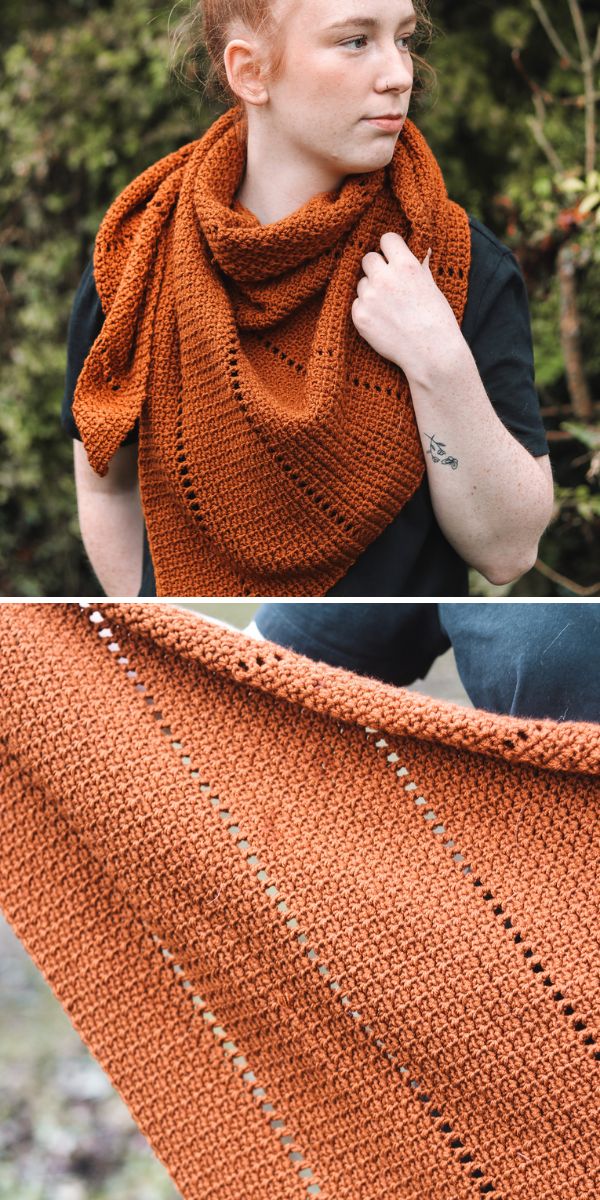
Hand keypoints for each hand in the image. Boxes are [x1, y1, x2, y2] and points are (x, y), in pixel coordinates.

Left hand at [350, 232, 463, 383]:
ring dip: (370, 290)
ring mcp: (370, 297)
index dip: (390, 248)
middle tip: (388, 283)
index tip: (393, 256)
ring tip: (388, 307)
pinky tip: (382, 320)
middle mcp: (385, 278)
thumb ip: (419, 267)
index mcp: (406, 265)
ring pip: (361, 282)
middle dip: (377, 267)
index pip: (386, 239)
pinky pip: (356, 304)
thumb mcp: (432, 286)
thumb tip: (420, 252)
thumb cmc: (437, 320)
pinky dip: (366, 310)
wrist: (430, 353)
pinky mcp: (360, 317)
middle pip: (368, 258)